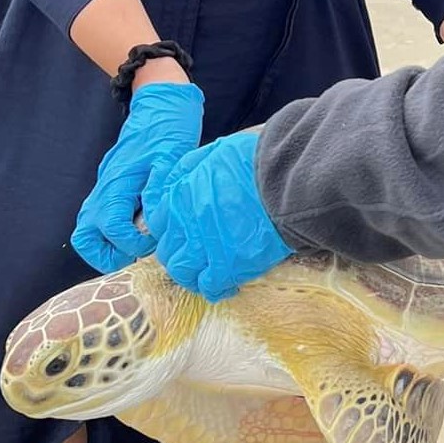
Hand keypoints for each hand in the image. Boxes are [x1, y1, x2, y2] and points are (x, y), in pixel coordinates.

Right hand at [71, 82, 204, 272]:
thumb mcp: (171, 160)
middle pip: (85, 238)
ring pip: (89, 231)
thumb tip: (150, 225)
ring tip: (139, 241)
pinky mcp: (109, 190)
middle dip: (110, 255)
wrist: (160, 105)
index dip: (132, 244)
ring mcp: (103, 190)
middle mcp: (104, 190)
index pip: (111, 228)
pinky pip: (100, 220)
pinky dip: (114, 233)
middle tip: (137, 250)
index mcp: (118, 183)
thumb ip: (158, 193)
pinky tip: (141, 226)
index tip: (153, 239)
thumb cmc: (168, 131)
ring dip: (110, 246)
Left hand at [146, 132, 293, 301]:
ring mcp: (205, 248)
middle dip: (178, 256)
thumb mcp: (214, 151)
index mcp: (181, 196)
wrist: (286, 181)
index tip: (181, 236)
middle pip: (168, 251)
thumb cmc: (256, 162)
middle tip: (195, 259)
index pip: (157, 224)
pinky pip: (210, 287)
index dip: (169, 232)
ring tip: (208, 277)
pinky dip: (216, 290)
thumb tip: (178, 182)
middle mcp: (187, 224)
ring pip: (183, 273)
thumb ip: (190, 168)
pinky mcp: (228, 267)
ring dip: (193, 277)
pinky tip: (228, 287)